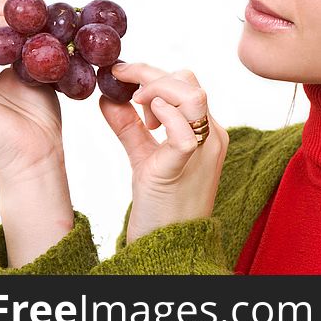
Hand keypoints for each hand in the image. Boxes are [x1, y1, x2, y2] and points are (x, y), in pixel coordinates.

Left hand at [99, 63, 229, 243]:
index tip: (122, 73)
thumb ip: (129, 127)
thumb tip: (108, 98)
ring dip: (158, 90)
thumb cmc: (161, 207)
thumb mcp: (144, 158)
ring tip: (138, 107)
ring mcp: (204, 150)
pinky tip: (146, 121)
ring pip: (192, 96)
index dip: (154, 72)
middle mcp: (212, 135)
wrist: (169, 247)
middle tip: (126, 88)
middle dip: (152, 75)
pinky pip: (183, 131)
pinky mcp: (186, 166)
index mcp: (206, 131)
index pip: (187, 83)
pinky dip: (163, 115)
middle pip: (190, 82)